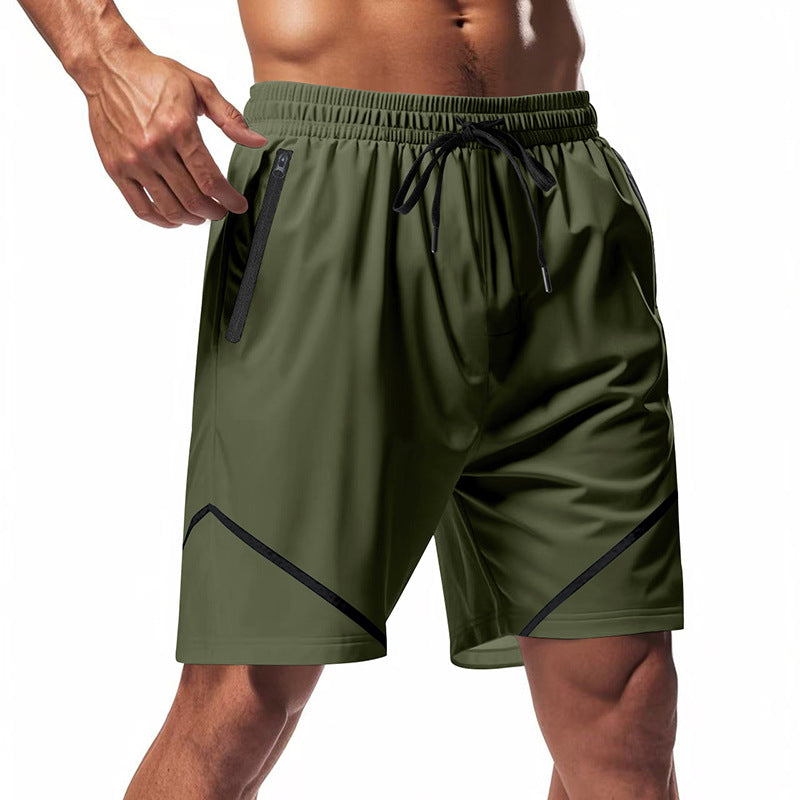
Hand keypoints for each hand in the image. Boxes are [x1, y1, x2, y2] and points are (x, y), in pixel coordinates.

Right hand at [84, 48, 266, 226]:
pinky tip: (176, 218)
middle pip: (193, 199)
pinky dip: (162, 220)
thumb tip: (258, 142)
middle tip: (222, 211)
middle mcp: (155, 147)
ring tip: (201, 215)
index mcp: (178, 128)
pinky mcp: (115, 168)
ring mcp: (133, 161)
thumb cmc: (155, 75)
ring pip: (170, 208)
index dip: (229, 199)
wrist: (108, 67)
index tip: (238, 205)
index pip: (210, 179)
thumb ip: (229, 118)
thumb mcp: (199, 86)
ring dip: (192, 219)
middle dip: (214, 212)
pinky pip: (141, 208)